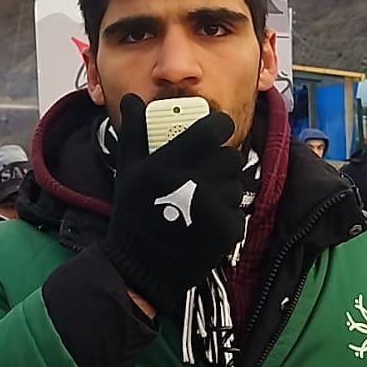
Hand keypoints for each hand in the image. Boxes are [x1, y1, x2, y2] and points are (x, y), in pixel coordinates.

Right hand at [99, 94, 246, 314]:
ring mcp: (215, 206)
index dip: (217, 125)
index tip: (211, 131)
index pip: (214, 128)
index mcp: (172, 162)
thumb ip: (136, 130)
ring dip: (222, 186)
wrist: (142, 267)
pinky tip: (205, 219)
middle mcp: (196, 181)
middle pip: (229, 155)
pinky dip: (226, 212)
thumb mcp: (129, 169)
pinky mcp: (229, 229)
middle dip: (218, 160)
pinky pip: (237, 208)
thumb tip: (132, 99)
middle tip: (202, 171)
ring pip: (235, 181)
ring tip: (200, 198)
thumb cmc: (134, 213)